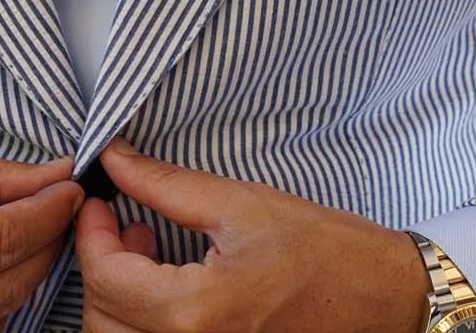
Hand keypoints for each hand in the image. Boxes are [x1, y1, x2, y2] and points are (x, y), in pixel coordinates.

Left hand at [75, 137, 429, 332]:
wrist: (385, 297)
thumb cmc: (327, 251)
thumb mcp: (240, 203)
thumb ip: (164, 185)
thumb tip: (113, 158)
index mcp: (196, 311)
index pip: (105, 278)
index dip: (90, 233)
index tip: (98, 201)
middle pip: (102, 320)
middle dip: (101, 265)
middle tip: (120, 222)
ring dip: (118, 297)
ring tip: (147, 249)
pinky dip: (143, 321)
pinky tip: (167, 283)